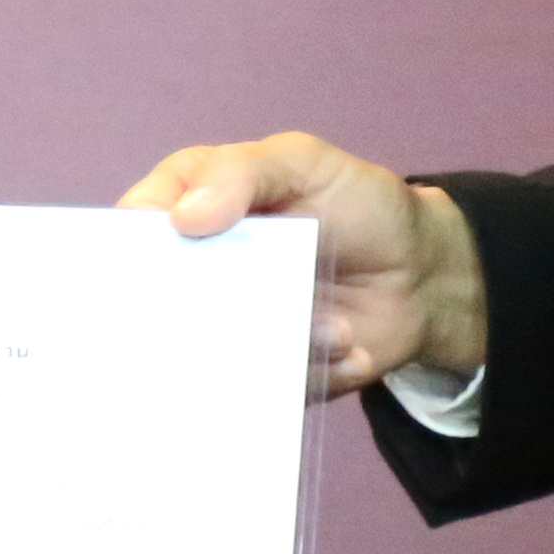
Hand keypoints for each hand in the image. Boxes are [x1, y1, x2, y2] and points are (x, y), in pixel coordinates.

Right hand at [116, 129, 484, 396]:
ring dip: (273, 344)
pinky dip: (311, 370)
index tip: (154, 267)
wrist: (426, 273)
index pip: (133, 234)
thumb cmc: (357, 203)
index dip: (127, 253)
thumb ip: (241, 174)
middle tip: (236, 313)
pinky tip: (348, 345)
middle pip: (157, 309)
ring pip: (209, 359)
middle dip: (189, 318)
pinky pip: (263, 391)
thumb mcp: (302, 162)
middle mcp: (199, 280)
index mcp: (189, 215)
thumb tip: (181, 218)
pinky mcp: (266, 377)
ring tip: (331, 326)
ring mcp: (231, 332)